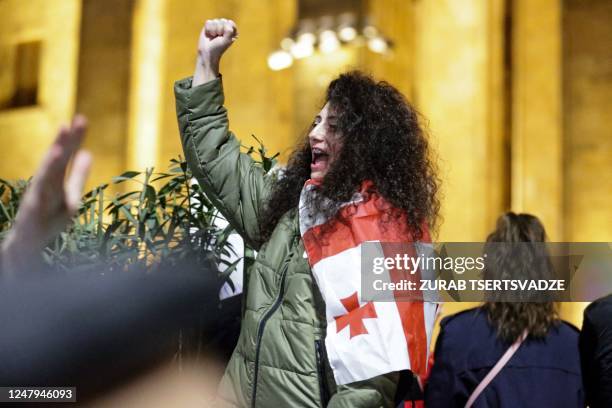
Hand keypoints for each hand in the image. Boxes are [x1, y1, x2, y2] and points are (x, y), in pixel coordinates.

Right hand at [1, 115, 91, 276]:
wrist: (27, 248)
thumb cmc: (47, 220)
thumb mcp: (70, 196)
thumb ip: (78, 175)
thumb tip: (88, 152)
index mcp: (55, 180)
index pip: (67, 157)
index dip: (74, 139)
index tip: (81, 119)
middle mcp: (45, 185)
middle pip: (57, 161)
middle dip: (66, 142)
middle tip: (77, 122)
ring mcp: (38, 199)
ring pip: (46, 177)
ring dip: (53, 161)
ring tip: (62, 146)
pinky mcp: (33, 214)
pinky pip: (39, 200)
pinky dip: (44, 189)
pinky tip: (48, 184)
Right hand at [193, 18, 237, 85]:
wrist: (207, 52)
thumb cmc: (218, 48)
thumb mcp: (227, 40)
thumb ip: (229, 31)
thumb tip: (227, 21)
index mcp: (232, 31)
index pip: (230, 23)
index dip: (226, 30)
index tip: (224, 38)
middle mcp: (225, 27)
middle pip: (223, 20)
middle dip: (219, 30)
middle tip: (218, 38)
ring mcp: (217, 25)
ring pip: (215, 21)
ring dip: (213, 31)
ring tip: (213, 37)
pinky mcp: (209, 26)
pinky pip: (208, 22)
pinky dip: (208, 29)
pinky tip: (209, 35)